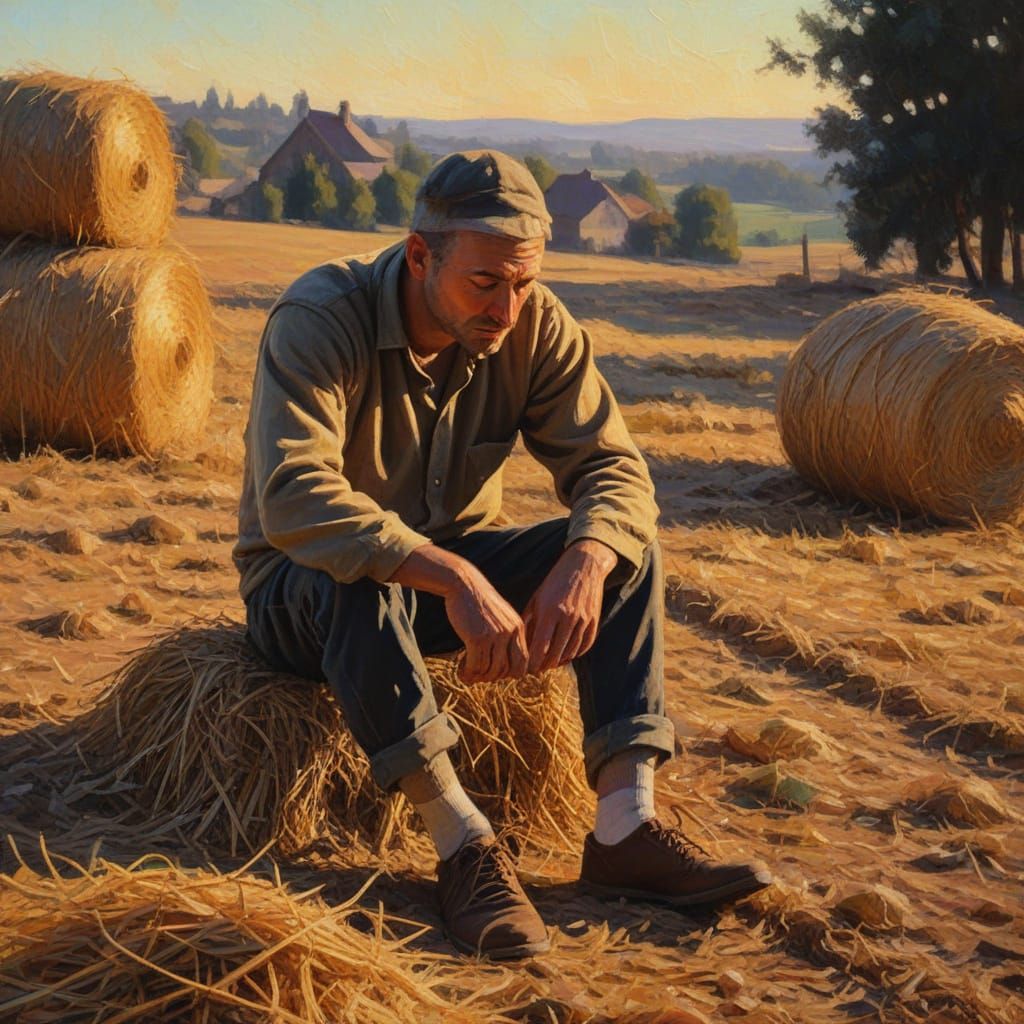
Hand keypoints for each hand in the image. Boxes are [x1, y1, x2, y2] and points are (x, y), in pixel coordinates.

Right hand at [387, 545, 527, 683]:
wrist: (463, 584)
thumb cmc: (478, 602)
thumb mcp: (500, 616)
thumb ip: (506, 636)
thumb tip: (503, 666)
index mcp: (518, 628)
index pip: (522, 662)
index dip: (509, 673)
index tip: (493, 672)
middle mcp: (510, 633)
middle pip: (507, 670)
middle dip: (491, 677)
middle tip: (477, 675)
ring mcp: (495, 636)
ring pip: (490, 671)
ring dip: (477, 676)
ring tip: (466, 673)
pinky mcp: (477, 638)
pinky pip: (476, 666)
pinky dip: (467, 672)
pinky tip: (460, 670)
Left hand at [523, 539, 617, 673]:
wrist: (584, 565)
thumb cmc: (555, 582)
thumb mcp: (537, 598)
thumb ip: (529, 620)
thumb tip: (520, 643)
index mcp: (549, 610)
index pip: (540, 646)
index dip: (533, 662)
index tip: (527, 669)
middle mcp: (567, 616)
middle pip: (556, 653)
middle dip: (545, 665)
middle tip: (537, 670)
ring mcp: (583, 619)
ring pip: (571, 652)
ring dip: (560, 661)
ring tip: (550, 664)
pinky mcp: (594, 620)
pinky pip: (585, 645)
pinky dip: (576, 654)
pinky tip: (567, 655)